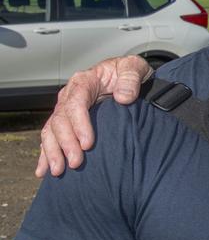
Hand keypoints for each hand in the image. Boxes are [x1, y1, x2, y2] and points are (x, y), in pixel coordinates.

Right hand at [36, 56, 152, 177]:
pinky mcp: (67, 122)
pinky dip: (46, 155)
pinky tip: (43, 171)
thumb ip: (130, 79)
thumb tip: (123, 97)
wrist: (127, 76)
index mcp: (84, 82)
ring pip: (51, 131)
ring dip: (53, 152)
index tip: (88, 144)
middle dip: (66, 143)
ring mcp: (66, 110)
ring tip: (58, 171)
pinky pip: (51, 138)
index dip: (79, 125)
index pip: (75, 104)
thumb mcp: (134, 67)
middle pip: (60, 121)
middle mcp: (70, 96)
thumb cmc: (129, 72)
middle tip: (76, 162)